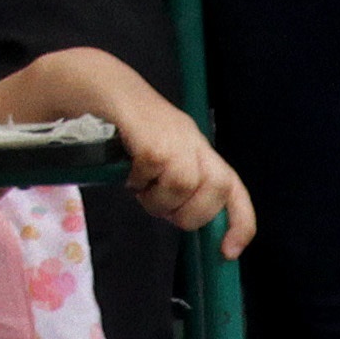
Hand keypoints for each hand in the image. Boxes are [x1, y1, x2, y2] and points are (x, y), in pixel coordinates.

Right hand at [41, 47, 255, 258]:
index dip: (239, 221)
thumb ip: (173, 183)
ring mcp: (175, 137)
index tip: (228, 251)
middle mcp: (194, 142)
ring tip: (139, 188)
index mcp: (199, 150)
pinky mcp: (152, 136)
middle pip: (218, 187)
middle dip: (191, 213)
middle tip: (161, 208)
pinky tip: (127, 172)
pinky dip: (138, 181)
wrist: (99, 87)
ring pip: (184, 185)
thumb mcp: (158, 157)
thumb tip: (182, 218)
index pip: (233, 188)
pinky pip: (154, 173)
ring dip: (158, 199)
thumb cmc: (125, 128)